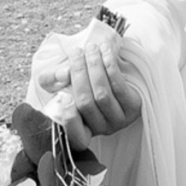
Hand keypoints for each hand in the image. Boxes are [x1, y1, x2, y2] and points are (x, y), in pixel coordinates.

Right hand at [28, 19, 140, 141]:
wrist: (118, 75)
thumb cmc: (87, 81)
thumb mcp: (65, 81)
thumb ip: (51, 79)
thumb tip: (62, 74)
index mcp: (84, 130)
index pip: (77, 138)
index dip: (69, 120)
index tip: (63, 96)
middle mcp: (102, 129)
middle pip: (86, 103)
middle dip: (79, 74)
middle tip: (76, 52)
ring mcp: (120, 120)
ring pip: (102, 94)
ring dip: (94, 66)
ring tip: (91, 48)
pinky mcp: (134, 106)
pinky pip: (118, 85)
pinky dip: (109, 66)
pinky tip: (104, 51)